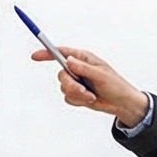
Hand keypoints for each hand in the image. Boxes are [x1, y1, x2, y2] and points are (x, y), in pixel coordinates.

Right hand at [33, 46, 149, 127]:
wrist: (121, 103)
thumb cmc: (115, 85)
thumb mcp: (101, 75)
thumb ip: (84, 69)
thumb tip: (68, 60)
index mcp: (83, 58)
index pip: (61, 53)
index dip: (46, 53)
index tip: (35, 57)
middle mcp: (77, 69)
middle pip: (61, 75)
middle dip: (71, 85)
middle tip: (83, 90)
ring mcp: (76, 82)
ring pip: (63, 88)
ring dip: (77, 94)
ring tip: (91, 95)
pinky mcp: (76, 94)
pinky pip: (68, 98)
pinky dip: (78, 101)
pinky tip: (90, 99)